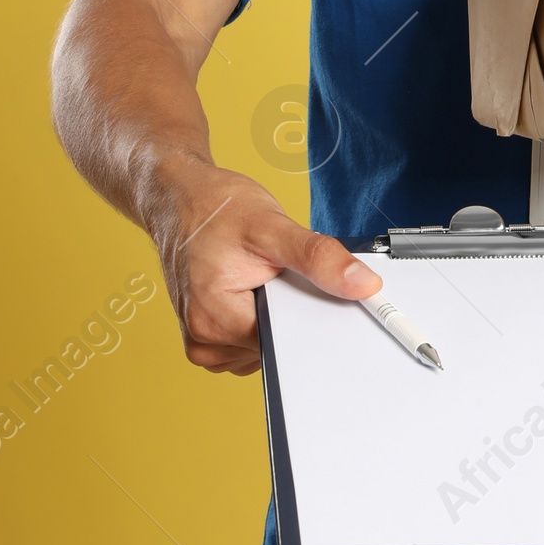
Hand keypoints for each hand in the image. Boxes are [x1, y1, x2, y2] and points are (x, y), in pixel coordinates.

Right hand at [149, 163, 381, 374]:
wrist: (181, 198)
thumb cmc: (215, 209)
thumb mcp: (272, 226)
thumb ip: (319, 259)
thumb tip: (362, 284)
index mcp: (214, 319)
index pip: (287, 342)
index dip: (312, 316)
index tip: (318, 290)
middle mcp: (203, 338)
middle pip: (278, 345)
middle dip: (292, 313)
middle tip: (281, 273)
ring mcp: (203, 340)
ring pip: (266, 346)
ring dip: (276, 315)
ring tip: (260, 276)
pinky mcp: (207, 335)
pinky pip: (252, 342)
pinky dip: (262, 317)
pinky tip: (252, 288)